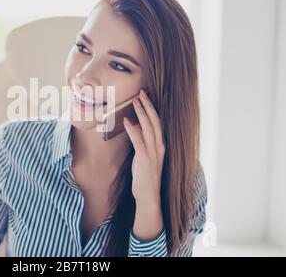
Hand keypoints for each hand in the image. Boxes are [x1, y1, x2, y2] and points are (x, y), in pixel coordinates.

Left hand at [123, 89, 164, 205]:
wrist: (148, 197)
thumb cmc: (144, 177)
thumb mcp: (143, 155)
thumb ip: (141, 141)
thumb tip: (136, 126)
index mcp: (160, 145)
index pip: (158, 122)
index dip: (151, 108)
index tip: (144, 96)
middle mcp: (160, 147)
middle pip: (155, 121)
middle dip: (148, 106)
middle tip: (141, 92)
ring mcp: (154, 153)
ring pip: (149, 128)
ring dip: (142, 113)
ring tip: (136, 101)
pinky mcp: (146, 160)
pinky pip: (139, 141)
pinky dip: (133, 130)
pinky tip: (127, 121)